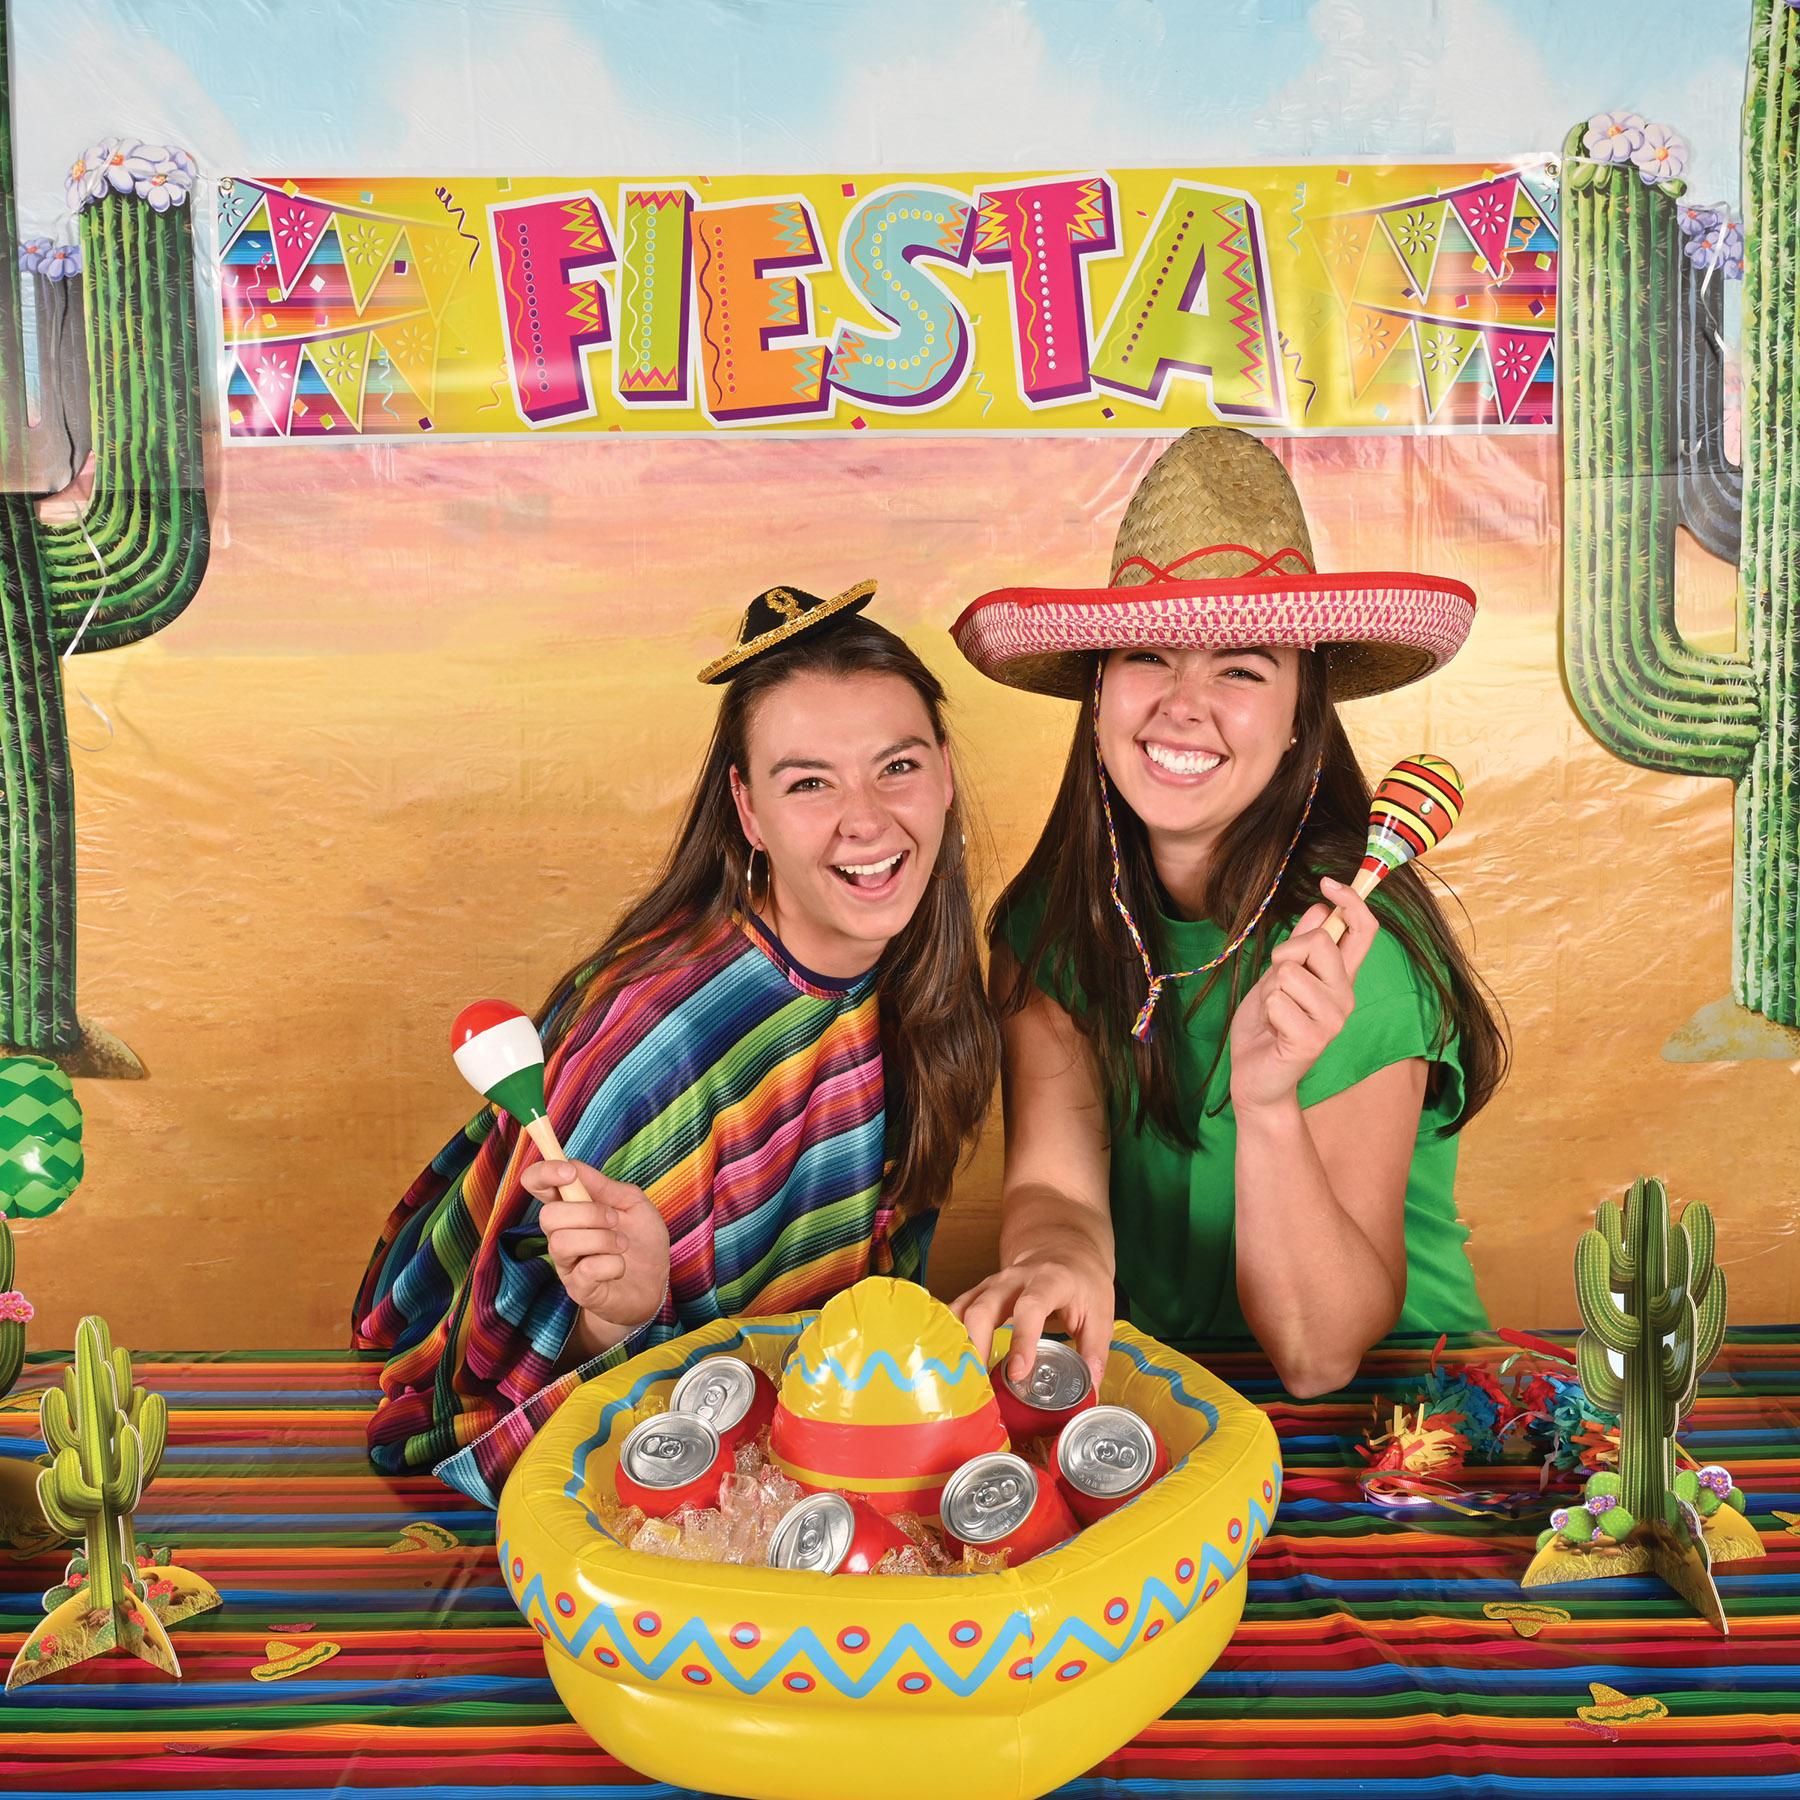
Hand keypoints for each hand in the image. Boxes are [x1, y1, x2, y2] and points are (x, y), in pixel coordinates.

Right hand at [521, 1158, 669, 1334]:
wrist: (654, 1283)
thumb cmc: (641, 1240)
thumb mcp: (633, 1203)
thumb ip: (604, 1186)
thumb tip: (573, 1165)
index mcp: (571, 1207)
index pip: (537, 1185)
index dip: (544, 1173)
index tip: (568, 1172)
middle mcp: (561, 1234)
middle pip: (547, 1215)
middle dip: (587, 1213)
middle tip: (614, 1220)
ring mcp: (567, 1263)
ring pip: (562, 1243)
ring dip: (602, 1239)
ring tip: (621, 1244)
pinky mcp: (578, 1289)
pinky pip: (586, 1270)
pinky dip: (612, 1264)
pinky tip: (620, 1267)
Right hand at [951, 1255, 1113, 1393]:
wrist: (1063, 1248)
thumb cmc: (1083, 1282)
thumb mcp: (1102, 1311)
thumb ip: (1096, 1349)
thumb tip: (1091, 1390)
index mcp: (1050, 1280)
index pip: (1031, 1307)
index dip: (1022, 1339)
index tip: (1017, 1373)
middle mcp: (1015, 1278)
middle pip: (985, 1307)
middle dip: (976, 1345)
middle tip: (977, 1384)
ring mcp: (993, 1284)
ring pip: (965, 1309)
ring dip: (958, 1344)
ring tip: (959, 1380)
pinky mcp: (981, 1292)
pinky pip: (957, 1311)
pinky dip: (949, 1335)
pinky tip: (948, 1361)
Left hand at [1229, 876, 1377, 1113]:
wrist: (1256, 1076)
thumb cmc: (1267, 1026)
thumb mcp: (1280, 976)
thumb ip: (1301, 947)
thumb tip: (1320, 909)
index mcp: (1341, 978)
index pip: (1363, 931)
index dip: (1351, 901)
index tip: (1328, 883)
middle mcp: (1345, 997)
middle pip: (1320, 941)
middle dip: (1286, 952)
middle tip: (1277, 982)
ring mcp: (1333, 1021)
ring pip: (1290, 971)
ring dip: (1270, 989)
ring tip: (1274, 1013)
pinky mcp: (1313, 1041)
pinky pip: (1276, 1000)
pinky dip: (1265, 1011)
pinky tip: (1272, 1032)